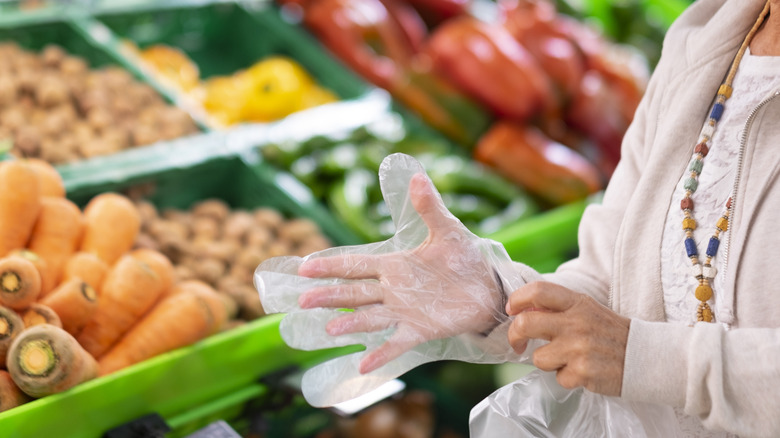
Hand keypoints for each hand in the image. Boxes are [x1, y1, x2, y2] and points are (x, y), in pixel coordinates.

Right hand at [298, 173, 504, 373]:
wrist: (489, 287)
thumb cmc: (466, 259)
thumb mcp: (448, 231)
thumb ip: (430, 207)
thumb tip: (416, 175)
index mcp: (394, 265)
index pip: (356, 264)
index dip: (331, 265)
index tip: (305, 268)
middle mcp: (392, 289)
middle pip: (354, 293)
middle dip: (329, 295)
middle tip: (304, 299)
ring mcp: (404, 311)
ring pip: (369, 317)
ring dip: (351, 323)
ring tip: (330, 329)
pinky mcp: (420, 330)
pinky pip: (396, 342)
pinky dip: (381, 353)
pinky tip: (364, 365)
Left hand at [506, 281, 629, 395]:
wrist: (647, 357)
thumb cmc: (610, 333)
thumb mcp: (588, 310)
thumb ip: (559, 308)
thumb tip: (523, 311)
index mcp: (577, 303)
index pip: (538, 291)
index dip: (517, 299)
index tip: (511, 310)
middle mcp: (576, 322)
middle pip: (526, 323)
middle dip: (514, 335)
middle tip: (517, 343)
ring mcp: (579, 348)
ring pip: (538, 358)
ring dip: (549, 362)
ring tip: (569, 359)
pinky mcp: (584, 372)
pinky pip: (558, 378)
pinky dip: (568, 378)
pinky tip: (584, 371)